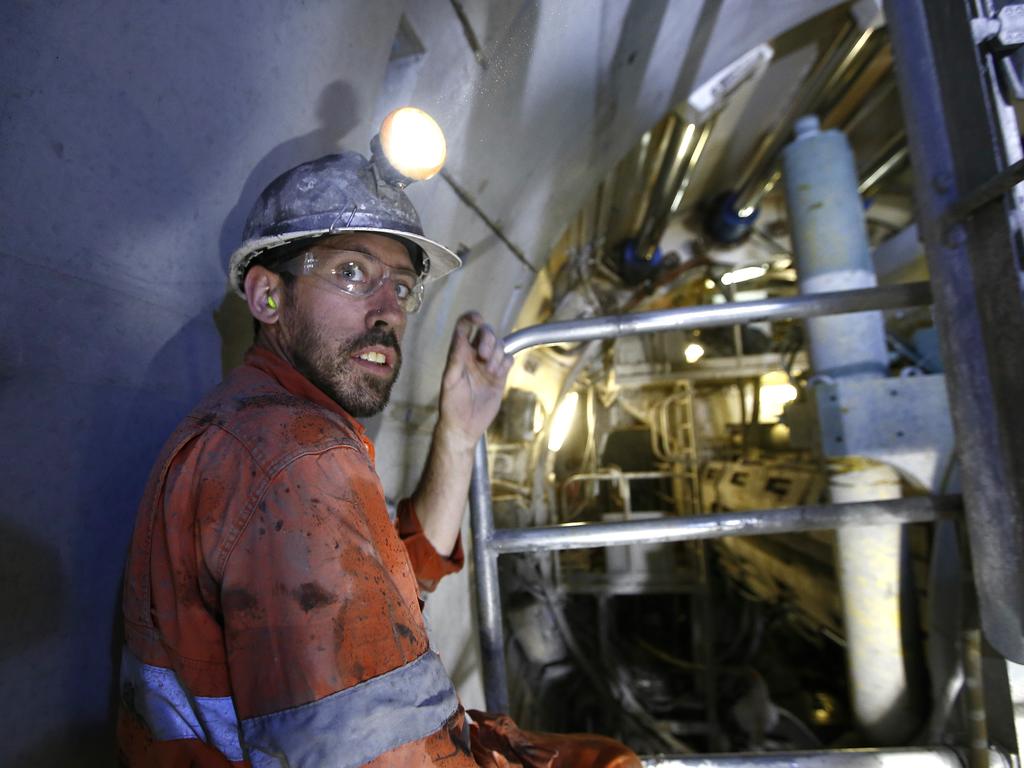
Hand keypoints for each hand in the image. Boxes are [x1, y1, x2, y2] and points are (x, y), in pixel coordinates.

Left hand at [437, 311, 512, 451]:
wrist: (464, 425)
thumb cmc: (451, 403)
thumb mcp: (450, 380)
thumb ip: (456, 358)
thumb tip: (461, 337)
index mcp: (458, 353)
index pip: (464, 327)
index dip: (471, 318)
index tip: (477, 318)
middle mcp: (474, 356)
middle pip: (487, 333)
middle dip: (488, 340)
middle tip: (483, 358)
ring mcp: (488, 365)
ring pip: (499, 345)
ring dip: (496, 355)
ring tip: (490, 372)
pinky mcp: (500, 376)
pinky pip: (508, 359)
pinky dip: (505, 362)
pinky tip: (498, 373)